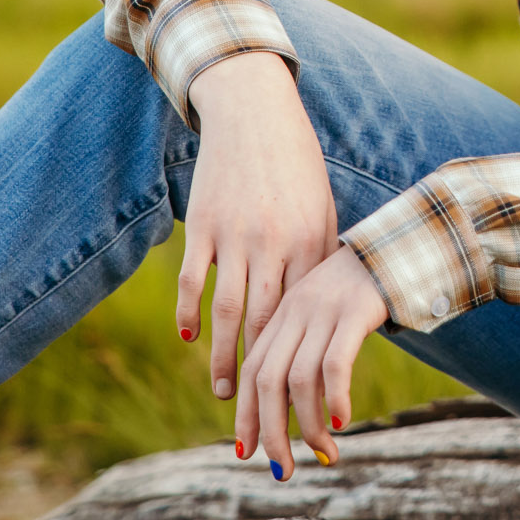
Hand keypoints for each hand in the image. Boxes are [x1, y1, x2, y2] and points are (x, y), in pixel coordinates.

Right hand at [179, 53, 340, 400]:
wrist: (256, 112)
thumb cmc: (296, 163)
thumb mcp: (322, 206)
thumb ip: (322, 254)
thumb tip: (328, 305)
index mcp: (312, 241)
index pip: (306, 314)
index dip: (300, 354)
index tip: (299, 388)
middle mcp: (276, 243)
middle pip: (266, 322)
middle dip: (260, 370)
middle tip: (253, 407)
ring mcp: (237, 234)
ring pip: (228, 311)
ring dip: (223, 357)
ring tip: (222, 389)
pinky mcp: (205, 224)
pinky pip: (196, 280)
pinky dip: (191, 313)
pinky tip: (191, 338)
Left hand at [237, 246, 390, 470]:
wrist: (394, 246)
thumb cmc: (357, 293)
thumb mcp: (320, 317)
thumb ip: (300, 353)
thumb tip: (289, 410)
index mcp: (282, 315)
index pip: (252, 371)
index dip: (245, 413)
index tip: (246, 452)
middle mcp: (296, 312)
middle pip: (268, 381)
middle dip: (270, 432)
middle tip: (281, 469)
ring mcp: (324, 311)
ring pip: (300, 379)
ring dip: (308, 425)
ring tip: (325, 453)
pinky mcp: (355, 312)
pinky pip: (335, 362)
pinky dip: (334, 396)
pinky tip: (342, 420)